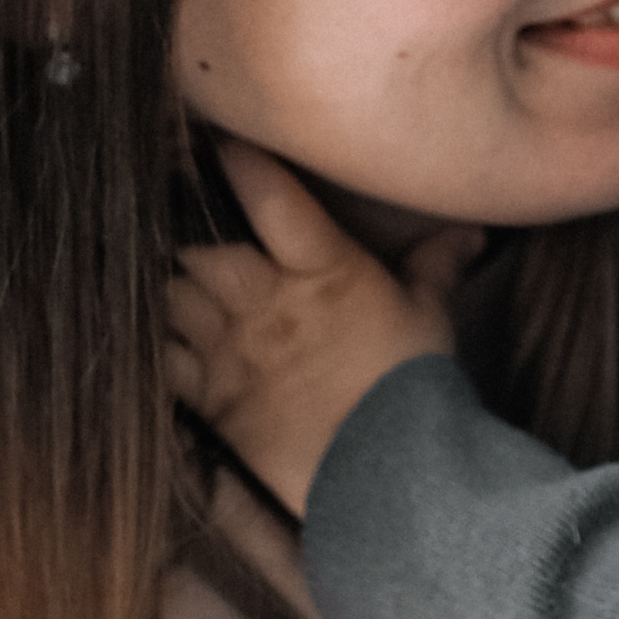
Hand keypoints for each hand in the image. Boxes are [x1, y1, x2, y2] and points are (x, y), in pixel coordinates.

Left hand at [167, 136, 477, 513]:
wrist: (389, 479)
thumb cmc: (413, 389)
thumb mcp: (432, 317)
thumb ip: (437, 266)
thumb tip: (470, 231)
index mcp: (322, 270)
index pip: (268, 195)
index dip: (236, 161)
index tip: (214, 139)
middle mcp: (266, 303)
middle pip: (198, 245)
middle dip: (183, 227)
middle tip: (174, 210)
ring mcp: (232, 352)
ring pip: (170, 295)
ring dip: (164, 280)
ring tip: (155, 263)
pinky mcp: (213, 400)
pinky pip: (163, 359)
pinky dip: (153, 341)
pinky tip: (148, 328)